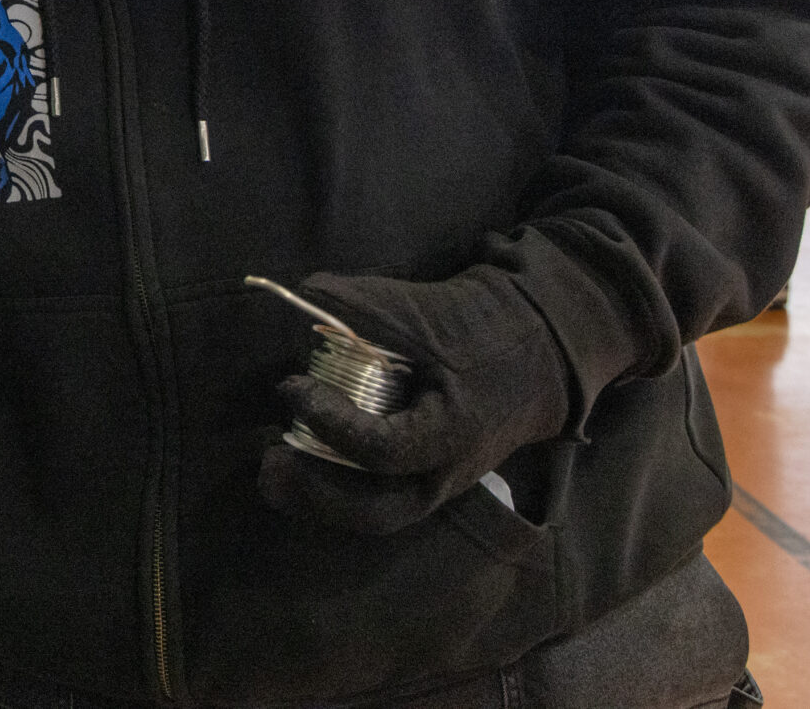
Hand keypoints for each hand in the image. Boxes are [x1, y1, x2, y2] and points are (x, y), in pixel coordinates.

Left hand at [257, 267, 568, 536]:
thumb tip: (298, 294)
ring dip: (322, 500)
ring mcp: (441, 482)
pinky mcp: (430, 476)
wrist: (539, 349)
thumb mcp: (425, 309)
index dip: (329, 423)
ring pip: (377, 514)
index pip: (382, 450)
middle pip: (377, 512)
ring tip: (276, 470)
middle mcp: (448, 471)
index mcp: (454, 432)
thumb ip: (360, 303)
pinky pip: (381, 499)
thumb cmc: (483, 328)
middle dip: (316, 495)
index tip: (292, 387)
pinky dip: (340, 491)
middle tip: (270, 462)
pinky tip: (304, 464)